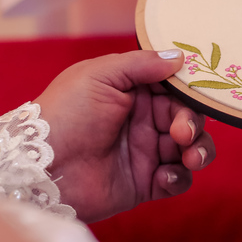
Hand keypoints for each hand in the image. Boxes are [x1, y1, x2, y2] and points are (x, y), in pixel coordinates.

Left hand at [34, 50, 212, 222]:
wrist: (40, 167)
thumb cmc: (64, 114)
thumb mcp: (100, 75)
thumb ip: (142, 64)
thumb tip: (180, 57)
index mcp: (133, 92)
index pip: (175, 90)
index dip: (191, 94)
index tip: (201, 98)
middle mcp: (142, 122)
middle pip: (189, 120)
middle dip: (193, 126)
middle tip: (182, 134)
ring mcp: (145, 153)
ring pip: (190, 150)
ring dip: (198, 152)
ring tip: (189, 158)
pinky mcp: (143, 184)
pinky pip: (177, 181)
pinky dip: (179, 178)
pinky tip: (164, 177)